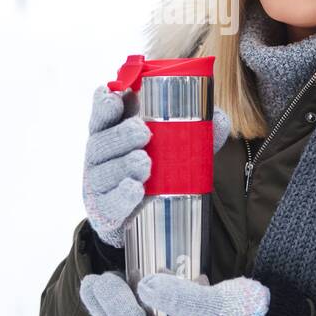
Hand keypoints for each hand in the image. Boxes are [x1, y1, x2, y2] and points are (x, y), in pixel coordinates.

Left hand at [78, 270, 268, 315]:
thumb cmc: (243, 315)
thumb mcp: (219, 303)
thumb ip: (183, 297)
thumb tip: (144, 285)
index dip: (115, 308)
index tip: (104, 280)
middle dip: (104, 309)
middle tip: (90, 281)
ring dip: (111, 309)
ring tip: (96, 284)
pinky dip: (128, 306)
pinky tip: (123, 286)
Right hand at [81, 83, 230, 248]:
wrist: (143, 219)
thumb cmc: (155, 171)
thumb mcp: (171, 148)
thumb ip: (195, 133)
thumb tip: (218, 118)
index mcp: (111, 132)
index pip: (103, 115)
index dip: (105, 104)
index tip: (116, 96)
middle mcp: (99, 155)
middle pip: (101, 142)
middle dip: (121, 135)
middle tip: (143, 132)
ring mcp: (97, 184)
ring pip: (103, 173)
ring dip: (122, 166)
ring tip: (143, 162)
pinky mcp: (103, 212)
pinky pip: (110, 204)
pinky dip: (122, 196)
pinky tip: (134, 189)